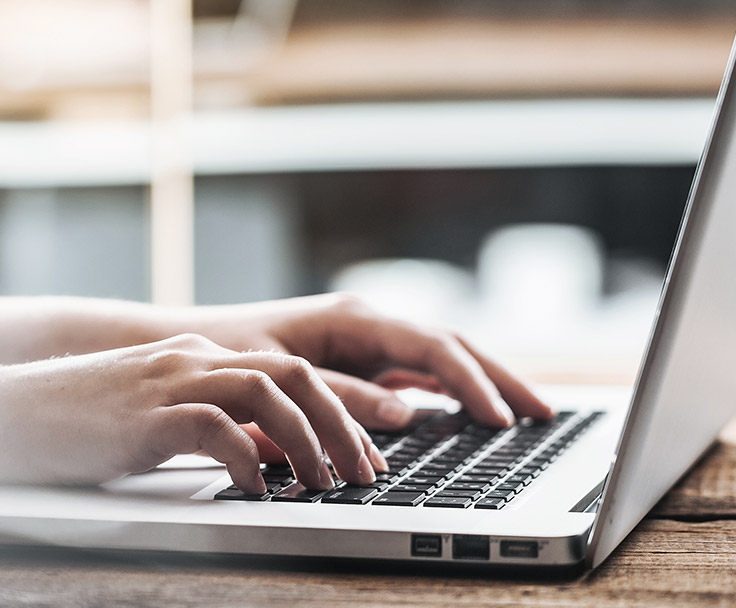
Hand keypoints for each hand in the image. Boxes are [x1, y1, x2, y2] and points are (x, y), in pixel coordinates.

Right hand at [0, 333, 385, 492]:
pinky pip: (215, 428)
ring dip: (308, 440)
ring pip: (267, 393)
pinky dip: (248, 458)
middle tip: (364, 472)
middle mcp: (190, 358)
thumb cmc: (71, 425)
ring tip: (323, 482)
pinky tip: (257, 489)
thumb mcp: (153, 420)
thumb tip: (265, 460)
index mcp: (195, 356)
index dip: (337, 411)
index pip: (288, 371)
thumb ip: (208, 428)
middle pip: (293, 376)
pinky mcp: (144, 416)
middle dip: (341, 423)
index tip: (365, 452)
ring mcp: (167, 382)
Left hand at [187, 293, 553, 433]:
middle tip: (545, 415)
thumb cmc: (226, 356)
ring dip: (484, 385)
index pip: (432, 347)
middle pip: (452, 347)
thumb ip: (342, 395)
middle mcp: (368, 324)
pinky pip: (420, 375)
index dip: (471, 382)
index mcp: (353, 318)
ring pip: (442, 360)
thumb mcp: (279, 376)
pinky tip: (477, 414)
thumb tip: (408, 412)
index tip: (498, 417)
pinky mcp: (362, 362)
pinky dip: (453, 392)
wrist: (190, 350)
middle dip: (500, 379)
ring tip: (528, 416)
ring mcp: (368, 342)